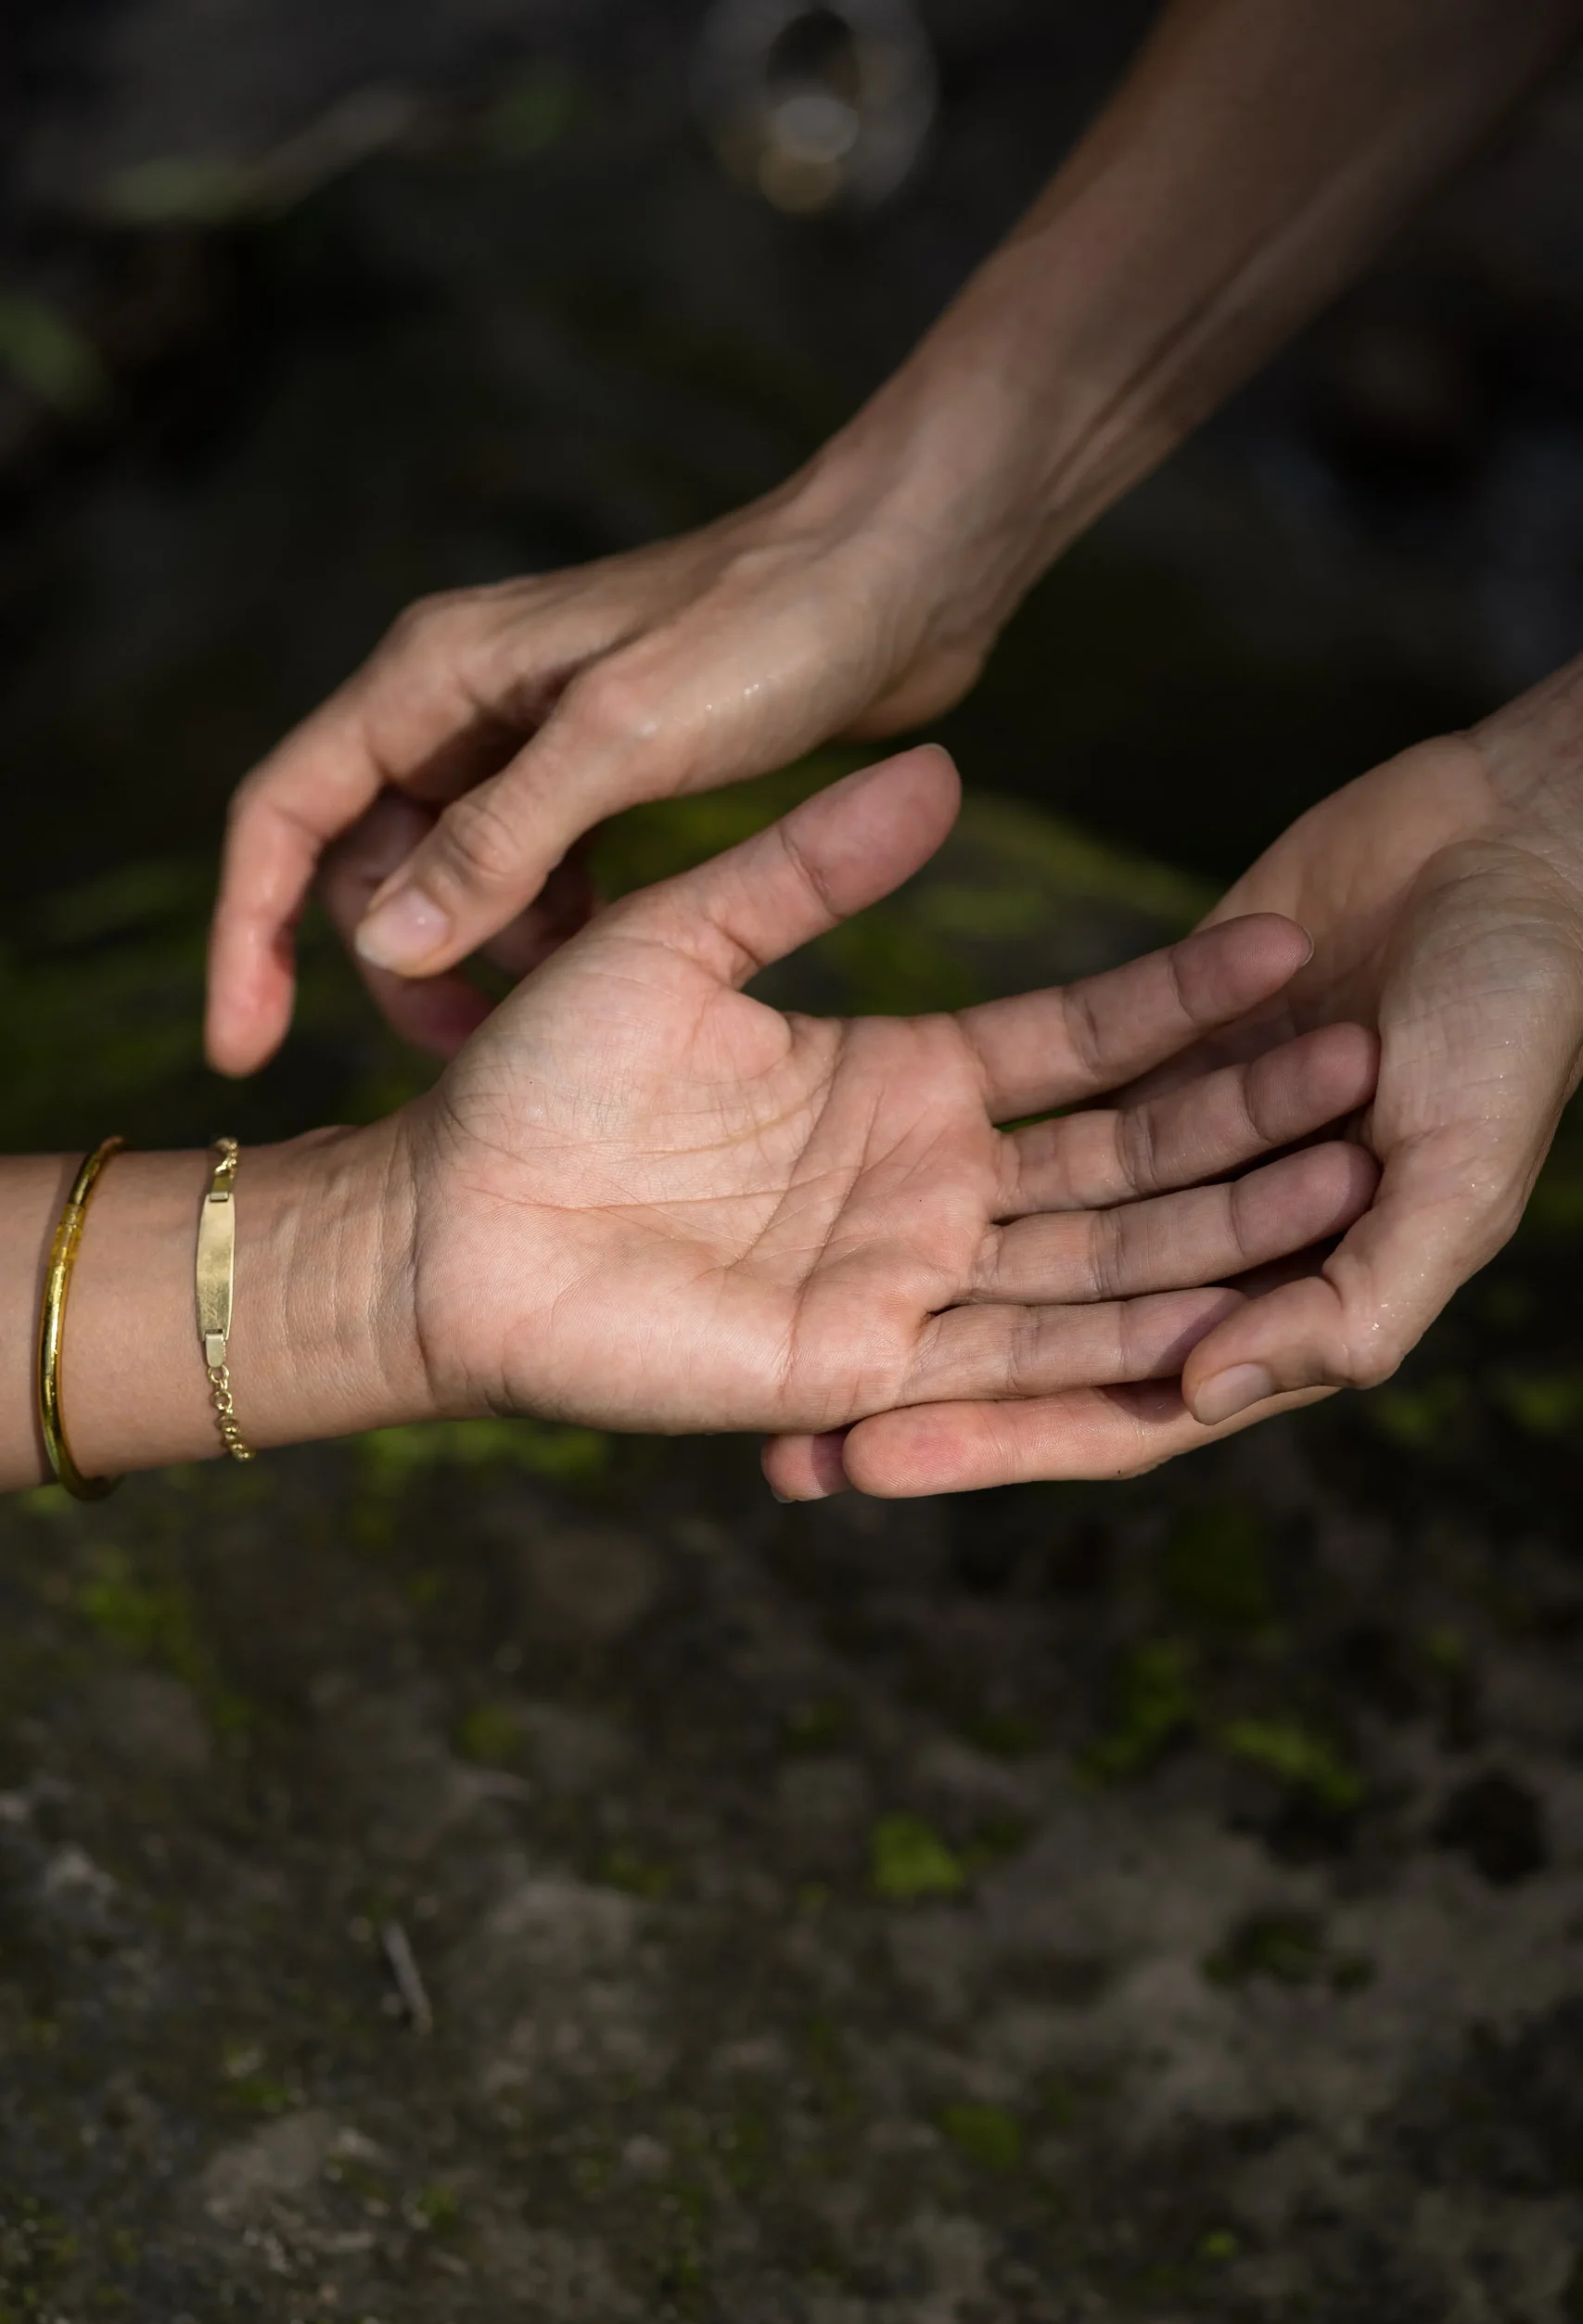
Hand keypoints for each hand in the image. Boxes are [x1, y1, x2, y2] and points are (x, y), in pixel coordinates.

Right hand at [205, 402, 1043, 1077]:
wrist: (902, 573)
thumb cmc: (772, 630)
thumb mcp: (624, 740)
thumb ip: (501, 840)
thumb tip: (384, 941)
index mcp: (434, 677)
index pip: (286, 812)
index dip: (249, 934)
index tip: (242, 1048)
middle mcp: (462, 703)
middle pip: (362, 858)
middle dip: (392, 961)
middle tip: (461, 1054)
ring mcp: (529, 738)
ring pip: (449, 876)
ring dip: (478, 955)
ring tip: (551, 1017)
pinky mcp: (598, 770)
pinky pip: (530, 872)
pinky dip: (546, 929)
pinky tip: (606, 963)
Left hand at [390, 748, 1378, 1445]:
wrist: (445, 1221)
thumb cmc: (540, 1076)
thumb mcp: (685, 936)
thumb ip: (810, 866)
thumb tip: (942, 771)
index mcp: (902, 1081)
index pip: (1078, 1040)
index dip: (1181, 999)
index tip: (1287, 942)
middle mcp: (926, 1187)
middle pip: (1122, 1153)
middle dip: (1241, 1117)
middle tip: (1365, 1064)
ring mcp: (905, 1283)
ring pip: (1096, 1256)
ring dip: (1214, 1222)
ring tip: (1340, 1173)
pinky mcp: (866, 1369)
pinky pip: (1010, 1357)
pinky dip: (1117, 1339)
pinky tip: (1220, 1311)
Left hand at [796, 663, 1582, 1494]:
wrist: (1523, 844)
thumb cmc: (1524, 1019)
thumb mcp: (1463, 1177)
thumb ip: (1357, 1303)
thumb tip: (1201, 1390)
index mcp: (1285, 1298)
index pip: (1111, 1400)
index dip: (993, 1440)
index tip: (862, 1462)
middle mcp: (1207, 1243)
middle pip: (1036, 1342)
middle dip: (921, 1392)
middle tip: (784, 1437)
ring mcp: (1165, 1149)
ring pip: (1013, 1236)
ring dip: (909, 1283)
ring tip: (775, 1316)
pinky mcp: (1141, 1050)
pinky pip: (1022, 1099)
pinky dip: (942, 1130)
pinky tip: (835, 1151)